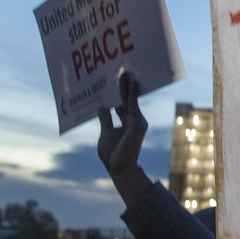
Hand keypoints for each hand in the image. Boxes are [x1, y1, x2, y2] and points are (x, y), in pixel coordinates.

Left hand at [97, 72, 150, 205]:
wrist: (117, 167)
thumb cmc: (112, 154)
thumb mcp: (105, 132)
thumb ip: (105, 119)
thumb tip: (101, 106)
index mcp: (128, 122)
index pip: (124, 104)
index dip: (119, 93)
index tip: (115, 81)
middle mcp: (135, 120)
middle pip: (128, 100)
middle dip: (124, 86)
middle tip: (122, 71)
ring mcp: (138, 121)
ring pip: (131, 100)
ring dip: (128, 86)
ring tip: (125, 73)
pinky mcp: (137, 123)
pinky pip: (133, 105)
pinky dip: (131, 93)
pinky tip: (130, 83)